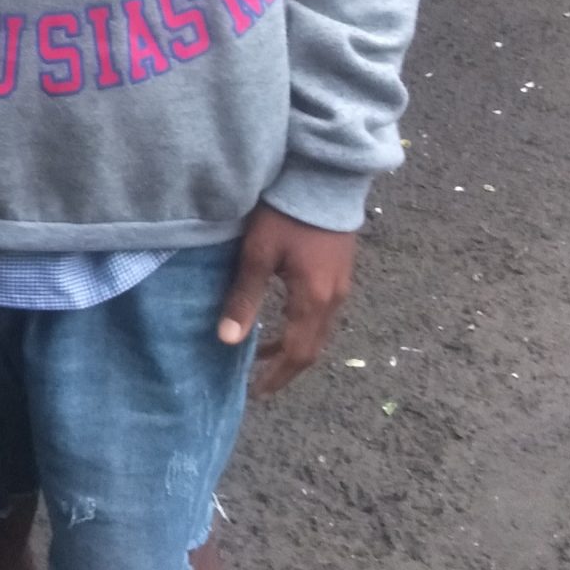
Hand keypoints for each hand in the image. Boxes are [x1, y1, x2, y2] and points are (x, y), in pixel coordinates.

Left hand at [217, 206, 357, 397]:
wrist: (325, 177)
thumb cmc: (287, 213)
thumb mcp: (259, 255)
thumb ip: (244, 298)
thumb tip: (227, 341)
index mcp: (313, 299)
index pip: (297, 353)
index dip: (277, 376)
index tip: (257, 391)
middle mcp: (334, 298)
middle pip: (313, 347)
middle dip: (286, 367)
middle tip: (260, 379)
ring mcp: (341, 285)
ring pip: (320, 331)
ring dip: (294, 346)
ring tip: (264, 351)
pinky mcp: (340, 271)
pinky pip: (324, 313)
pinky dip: (302, 326)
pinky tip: (284, 318)